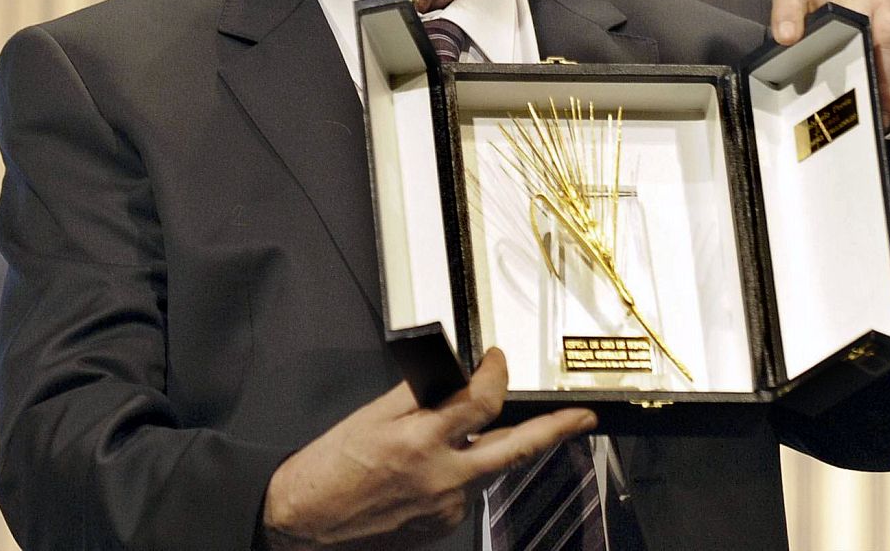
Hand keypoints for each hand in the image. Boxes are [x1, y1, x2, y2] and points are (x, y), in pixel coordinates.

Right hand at [262, 347, 595, 547]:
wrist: (305, 524)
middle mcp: (443, 479)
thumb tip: (454, 376)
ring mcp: (447, 509)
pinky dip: (460, 474)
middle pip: (517, 448)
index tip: (497, 361)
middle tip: (584, 417)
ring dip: (489, 449)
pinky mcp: (444, 527)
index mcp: (421, 442)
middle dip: (557, 430)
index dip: (496, 375)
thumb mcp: (370, 417)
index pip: (481, 401)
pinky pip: (466, 492)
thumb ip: (419, 395)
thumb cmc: (329, 469)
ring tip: (466, 436)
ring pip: (488, 469)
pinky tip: (432, 470)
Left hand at [769, 0, 889, 124]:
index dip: (788, 15)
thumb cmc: (828, 50)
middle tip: (863, 113)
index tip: (787, 39)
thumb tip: (802, 116)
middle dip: (863, 75)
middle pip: (858, 27)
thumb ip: (801, 72)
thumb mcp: (809, 57)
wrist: (861, 30)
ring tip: (880, 117)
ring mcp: (885, 0)